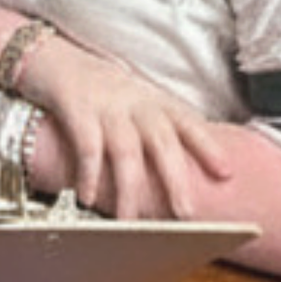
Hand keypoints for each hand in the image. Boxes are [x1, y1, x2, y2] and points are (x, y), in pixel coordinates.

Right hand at [26, 41, 231, 222]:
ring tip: (131, 221)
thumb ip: (156, 127)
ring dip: (129, 190)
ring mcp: (107, 107)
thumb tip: (180, 168)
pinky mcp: (77, 111)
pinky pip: (87, 147)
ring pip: (125, 152)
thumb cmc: (99, 87)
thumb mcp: (135, 100)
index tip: (225, 173)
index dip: (207, 147)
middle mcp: (135, 102)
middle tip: (184, 212)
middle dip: (174, 179)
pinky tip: (88, 197)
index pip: (187, 122)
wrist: (54, 60)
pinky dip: (89, 175)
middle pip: (161, 141)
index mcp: (154, 100)